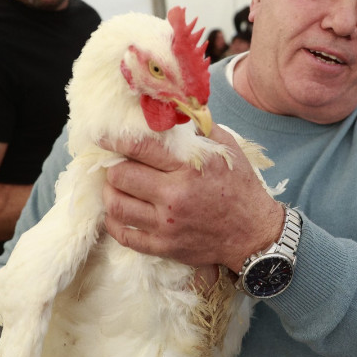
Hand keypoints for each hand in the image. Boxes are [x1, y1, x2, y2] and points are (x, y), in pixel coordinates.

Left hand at [102, 125, 284, 273]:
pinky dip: (115, 224)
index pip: (139, 148)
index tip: (102, 138)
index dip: (114, 140)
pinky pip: (125, 236)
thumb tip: (174, 109)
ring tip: (115, 188)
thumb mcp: (227, 149)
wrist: (254, 233)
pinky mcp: (165, 247)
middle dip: (113, 168)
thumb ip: (200, 128)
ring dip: (110, 194)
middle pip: (121, 177)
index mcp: (189, 168)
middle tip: (114, 165)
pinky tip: (119, 214)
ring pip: (117, 207)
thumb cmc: (240, 187)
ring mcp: (167, 225)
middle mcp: (175, 196)